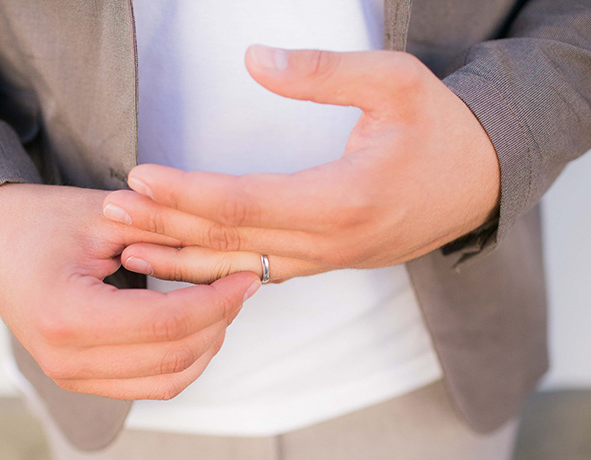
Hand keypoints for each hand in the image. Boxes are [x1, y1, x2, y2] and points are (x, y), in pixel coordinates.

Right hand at [0, 183, 259, 399]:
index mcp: (67, 315)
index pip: (166, 323)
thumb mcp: (105, 215)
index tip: (245, 277)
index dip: (218, 302)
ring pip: (166, 381)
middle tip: (241, 286)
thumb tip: (229, 257)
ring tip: (222, 304)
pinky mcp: (79, 379)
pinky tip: (197, 324)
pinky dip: (183, 360)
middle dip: (219, 322)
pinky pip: (148, 385)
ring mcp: (70, 376)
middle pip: (172, 358)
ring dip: (206, 346)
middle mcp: (66, 359)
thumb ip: (166, 235)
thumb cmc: (40, 220)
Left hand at [102, 46, 499, 282]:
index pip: (245, 202)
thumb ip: (324, 72)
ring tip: (127, 250)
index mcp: (344, 200)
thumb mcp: (396, 83)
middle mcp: (329, 243)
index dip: (187, 193)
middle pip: (231, 241)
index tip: (137, 177)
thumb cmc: (441, 129)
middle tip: (109, 213)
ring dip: (181, 258)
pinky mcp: (324, 261)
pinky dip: (214, 269)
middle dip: (167, 227)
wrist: (480, 184)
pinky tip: (180, 265)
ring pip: (240, 266)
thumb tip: (255, 57)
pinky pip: (259, 272)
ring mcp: (326, 260)